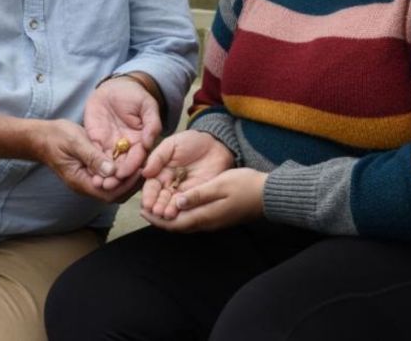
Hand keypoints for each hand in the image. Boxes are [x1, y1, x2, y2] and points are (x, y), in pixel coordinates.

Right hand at [31, 119, 134, 201]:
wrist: (41, 137)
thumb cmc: (56, 138)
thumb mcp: (75, 143)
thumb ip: (93, 157)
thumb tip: (112, 171)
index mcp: (81, 182)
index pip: (109, 192)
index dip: (127, 185)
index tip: (140, 170)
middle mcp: (87, 185)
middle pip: (115, 194)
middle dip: (132, 184)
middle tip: (147, 169)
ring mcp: (89, 180)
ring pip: (114, 187)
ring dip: (129, 179)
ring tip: (143, 164)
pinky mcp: (92, 172)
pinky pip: (110, 178)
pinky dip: (122, 172)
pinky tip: (132, 160)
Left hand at [83, 76, 160, 190]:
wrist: (115, 86)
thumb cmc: (134, 94)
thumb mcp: (147, 105)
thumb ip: (151, 123)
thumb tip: (149, 143)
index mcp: (141, 140)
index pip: (138, 157)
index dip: (132, 166)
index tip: (124, 173)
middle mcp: (127, 147)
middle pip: (123, 165)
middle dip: (116, 177)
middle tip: (109, 185)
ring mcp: (111, 145)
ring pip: (108, 164)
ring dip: (103, 175)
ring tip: (98, 184)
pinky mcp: (96, 141)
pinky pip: (94, 155)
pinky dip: (92, 165)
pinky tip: (88, 173)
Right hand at [140, 130, 235, 218]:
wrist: (216, 144)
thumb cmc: (192, 141)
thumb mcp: (171, 144)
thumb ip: (158, 157)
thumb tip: (145, 172)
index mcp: (160, 173)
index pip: (152, 187)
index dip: (149, 196)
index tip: (147, 203)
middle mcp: (170, 185)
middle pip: (161, 199)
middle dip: (158, 206)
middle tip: (156, 212)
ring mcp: (184, 192)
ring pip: (173, 204)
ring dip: (169, 211)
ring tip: (168, 214)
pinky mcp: (198, 195)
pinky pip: (189, 204)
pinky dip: (184, 209)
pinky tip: (181, 213)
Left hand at [141, 167, 265, 231]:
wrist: (268, 196)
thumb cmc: (245, 186)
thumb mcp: (219, 185)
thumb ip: (198, 195)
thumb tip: (177, 202)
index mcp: (205, 216)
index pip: (174, 223)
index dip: (156, 219)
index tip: (142, 210)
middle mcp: (207, 223)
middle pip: (178, 226)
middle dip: (160, 219)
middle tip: (145, 209)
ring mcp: (214, 222)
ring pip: (186, 223)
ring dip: (170, 217)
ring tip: (158, 206)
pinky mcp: (219, 217)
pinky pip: (194, 219)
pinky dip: (182, 214)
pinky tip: (179, 203)